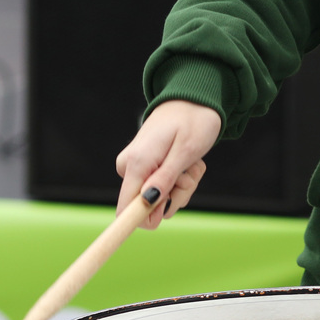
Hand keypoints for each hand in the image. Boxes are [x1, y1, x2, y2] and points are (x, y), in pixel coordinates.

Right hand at [115, 100, 220, 228]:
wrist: (193, 100)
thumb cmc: (194, 121)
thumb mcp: (186, 151)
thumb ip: (166, 178)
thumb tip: (147, 202)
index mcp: (137, 163)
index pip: (126, 209)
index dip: (144, 219)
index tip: (166, 208)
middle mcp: (130, 167)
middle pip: (149, 207)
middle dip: (177, 195)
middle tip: (189, 172)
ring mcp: (137, 168)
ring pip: (161, 199)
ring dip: (183, 186)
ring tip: (190, 163)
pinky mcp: (145, 169)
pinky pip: (164, 189)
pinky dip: (181, 179)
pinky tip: (186, 161)